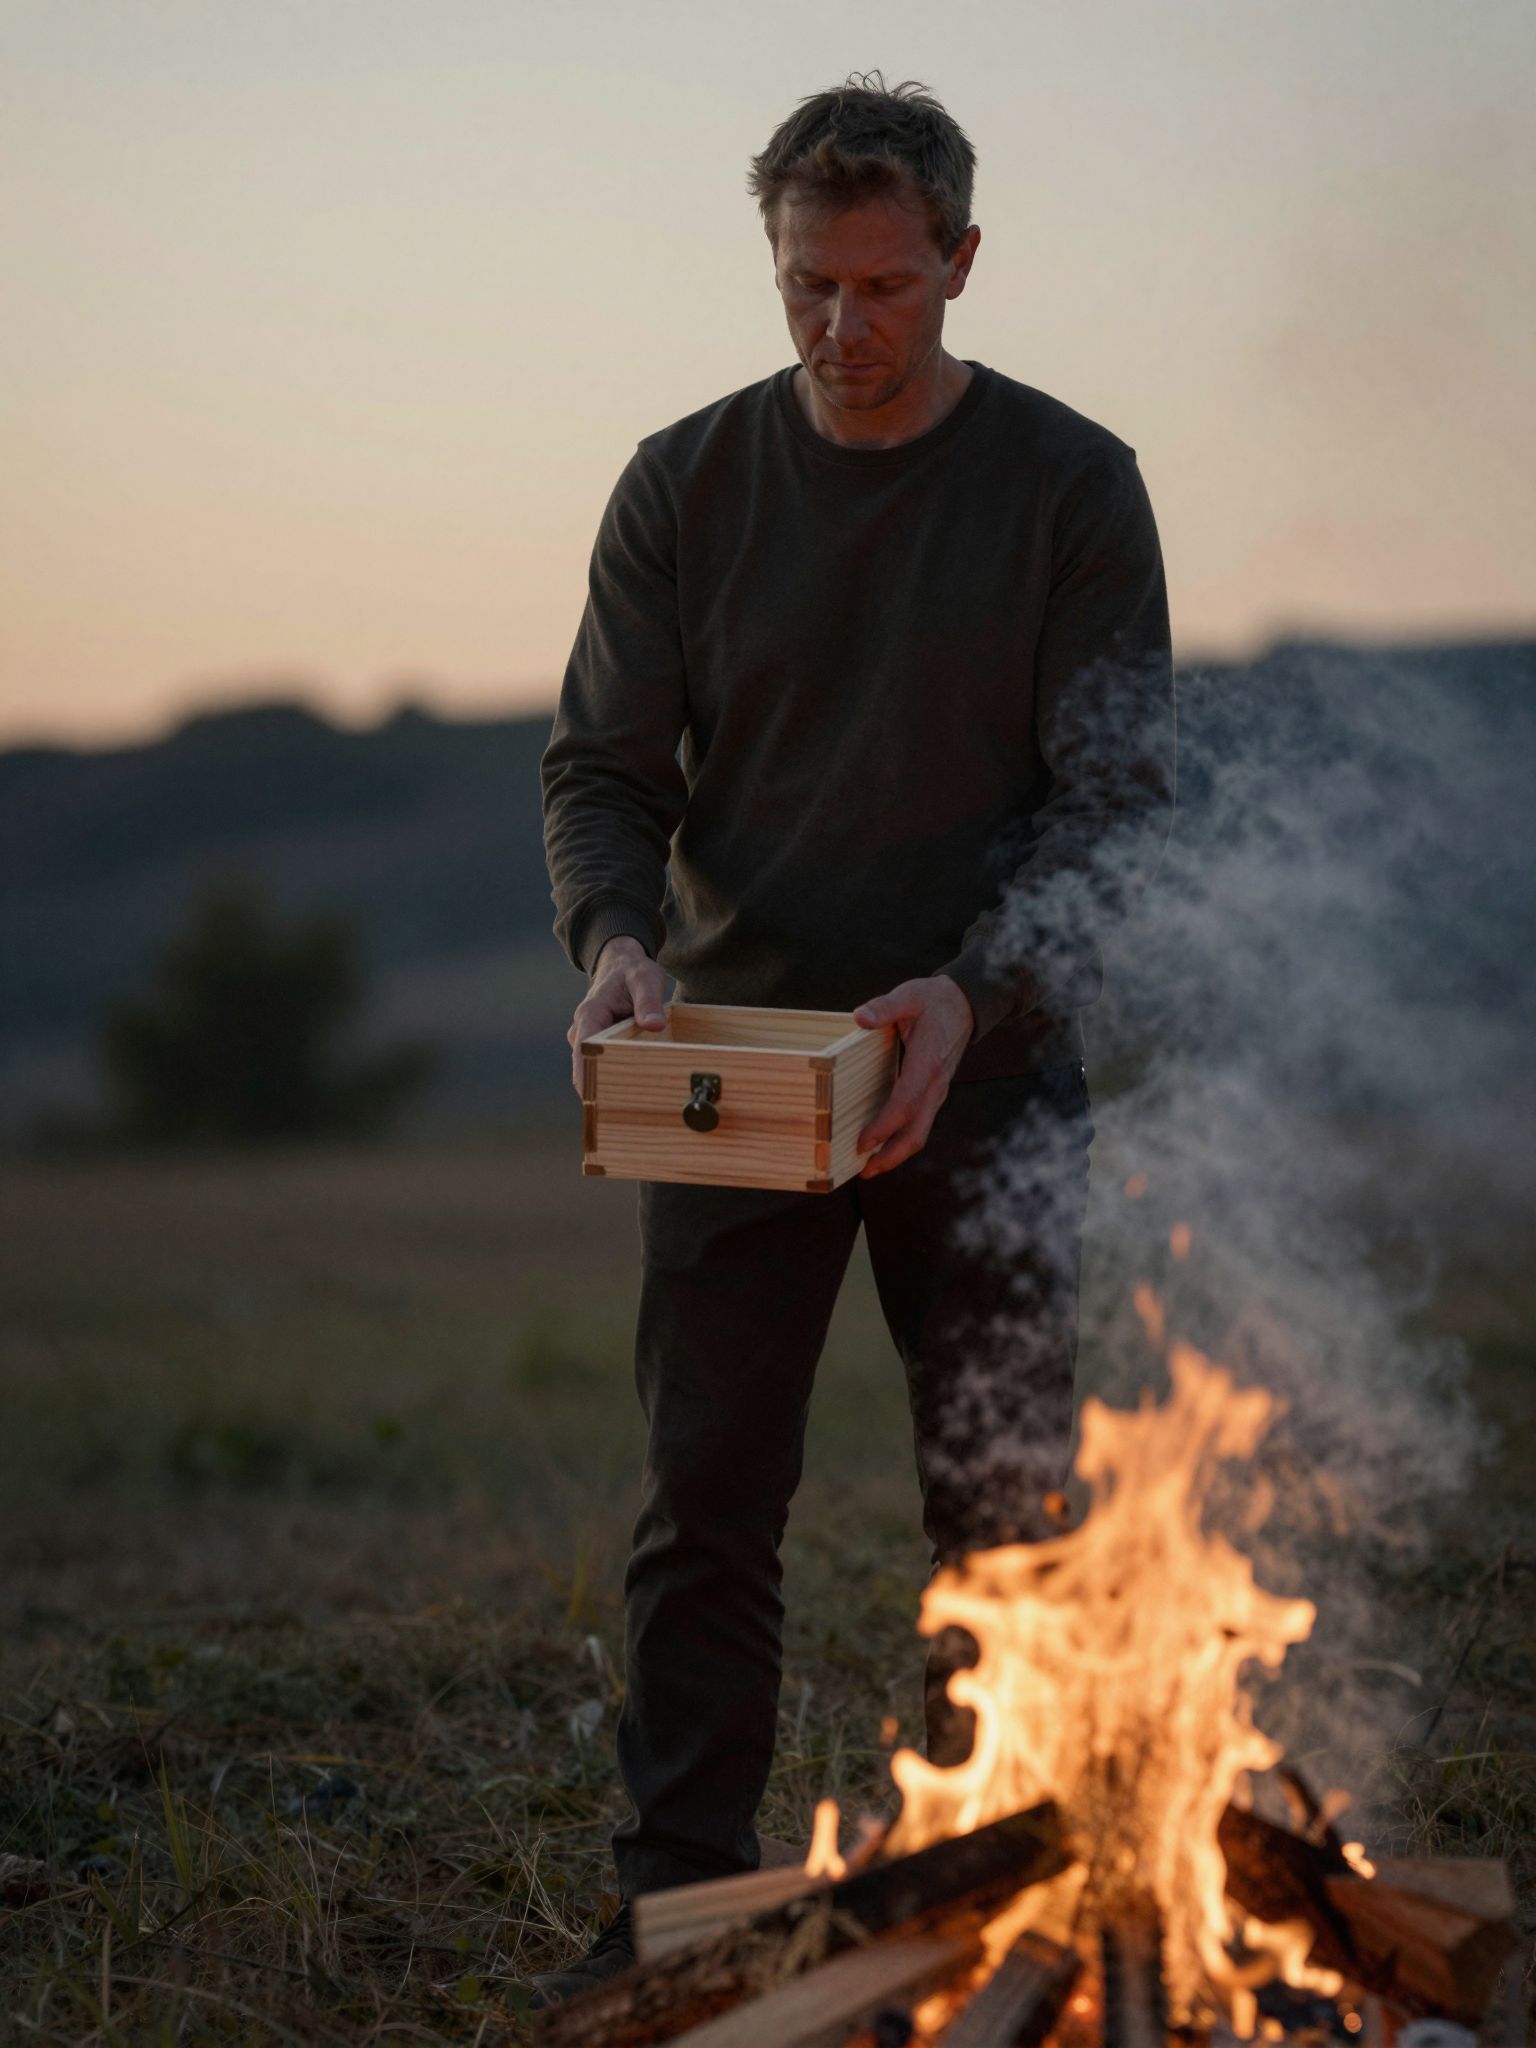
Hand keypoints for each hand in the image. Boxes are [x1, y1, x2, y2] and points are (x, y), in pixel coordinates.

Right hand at [567, 936, 667, 1093]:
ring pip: (593, 1069)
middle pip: (585, 1067)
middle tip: (621, 1113)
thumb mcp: (645, 979)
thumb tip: (654, 1026)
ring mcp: (587, 1040)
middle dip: (600, 1088)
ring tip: (631, 1106)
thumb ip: (649, 1001)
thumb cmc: (632, 972)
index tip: (593, 1100)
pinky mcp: (597, 1047)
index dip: (586, 1076)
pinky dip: (615, 1077)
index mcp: (590, 1015)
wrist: (622, 966)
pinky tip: (633, 1092)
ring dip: (608, 1085)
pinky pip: (602, 1066)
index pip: (582, 1051)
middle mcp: (582, 1031)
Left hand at [852, 975, 974, 1176]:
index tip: (862, 1143)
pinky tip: (883, 1143)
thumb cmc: (934, 1000)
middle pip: (916, 1133)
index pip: (905, 1104)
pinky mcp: (935, 1092)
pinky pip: (920, 1123)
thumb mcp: (909, 996)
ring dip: (895, 1153)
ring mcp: (937, 1092)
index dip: (884, 1127)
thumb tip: (860, 1017)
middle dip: (890, 1156)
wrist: (966, 1003)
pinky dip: (902, 1139)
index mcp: (928, 1064)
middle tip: (863, 1172)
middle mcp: (936, 1085)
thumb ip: (884, 1007)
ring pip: (919, 1133)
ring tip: (869, 1167)